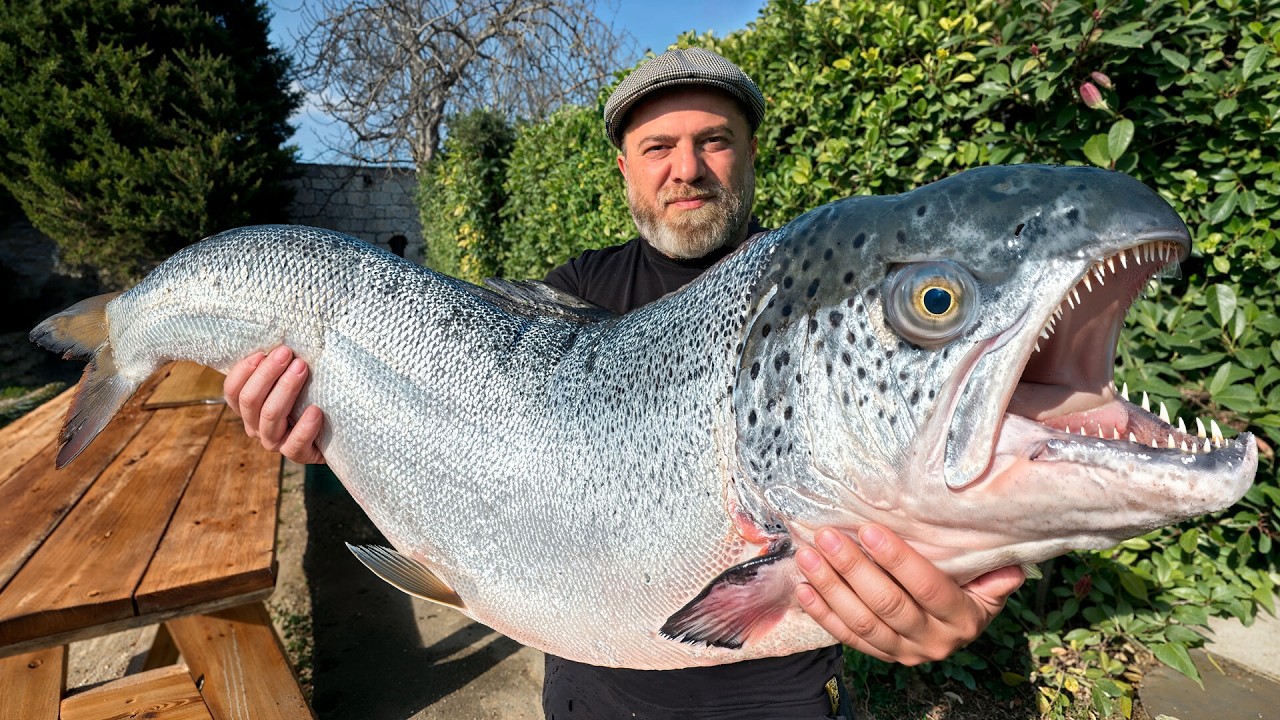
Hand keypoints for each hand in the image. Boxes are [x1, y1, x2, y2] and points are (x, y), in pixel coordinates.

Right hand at [223, 346, 326, 463]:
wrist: (337, 430)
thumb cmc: (311, 394)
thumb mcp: (293, 378)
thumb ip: (281, 365)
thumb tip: (284, 337)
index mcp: (248, 407)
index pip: (232, 390)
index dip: (243, 371)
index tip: (263, 352)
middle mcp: (256, 426)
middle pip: (250, 401)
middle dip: (267, 373)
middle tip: (287, 353)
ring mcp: (275, 442)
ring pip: (270, 417)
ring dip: (285, 390)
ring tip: (302, 369)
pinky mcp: (298, 454)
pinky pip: (295, 444)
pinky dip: (304, 426)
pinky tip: (316, 410)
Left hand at [794, 524, 1023, 664]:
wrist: (959, 629)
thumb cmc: (973, 590)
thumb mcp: (990, 583)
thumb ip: (995, 574)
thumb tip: (1010, 565)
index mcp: (962, 618)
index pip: (928, 588)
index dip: (898, 561)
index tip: (870, 531)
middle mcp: (933, 641)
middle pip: (887, 604)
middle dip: (853, 568)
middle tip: (827, 537)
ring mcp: (904, 652)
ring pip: (861, 622)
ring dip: (830, 587)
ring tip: (807, 555)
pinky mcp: (881, 656)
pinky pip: (847, 636)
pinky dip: (822, 612)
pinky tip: (803, 588)